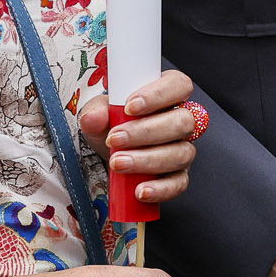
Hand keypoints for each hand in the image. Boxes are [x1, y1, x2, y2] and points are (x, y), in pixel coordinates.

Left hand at [80, 69, 197, 207]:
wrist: (109, 153)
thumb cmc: (111, 124)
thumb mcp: (99, 113)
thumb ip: (95, 112)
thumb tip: (93, 118)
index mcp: (168, 94)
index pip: (178, 85)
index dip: (158, 94)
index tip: (130, 106)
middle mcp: (181, 121)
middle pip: (182, 122)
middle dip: (146, 132)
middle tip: (115, 139)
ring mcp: (182, 149)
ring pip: (181, 153)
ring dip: (147, 160)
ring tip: (118, 164)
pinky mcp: (178, 176)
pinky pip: (179, 184)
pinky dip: (160, 189)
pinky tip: (140, 191)